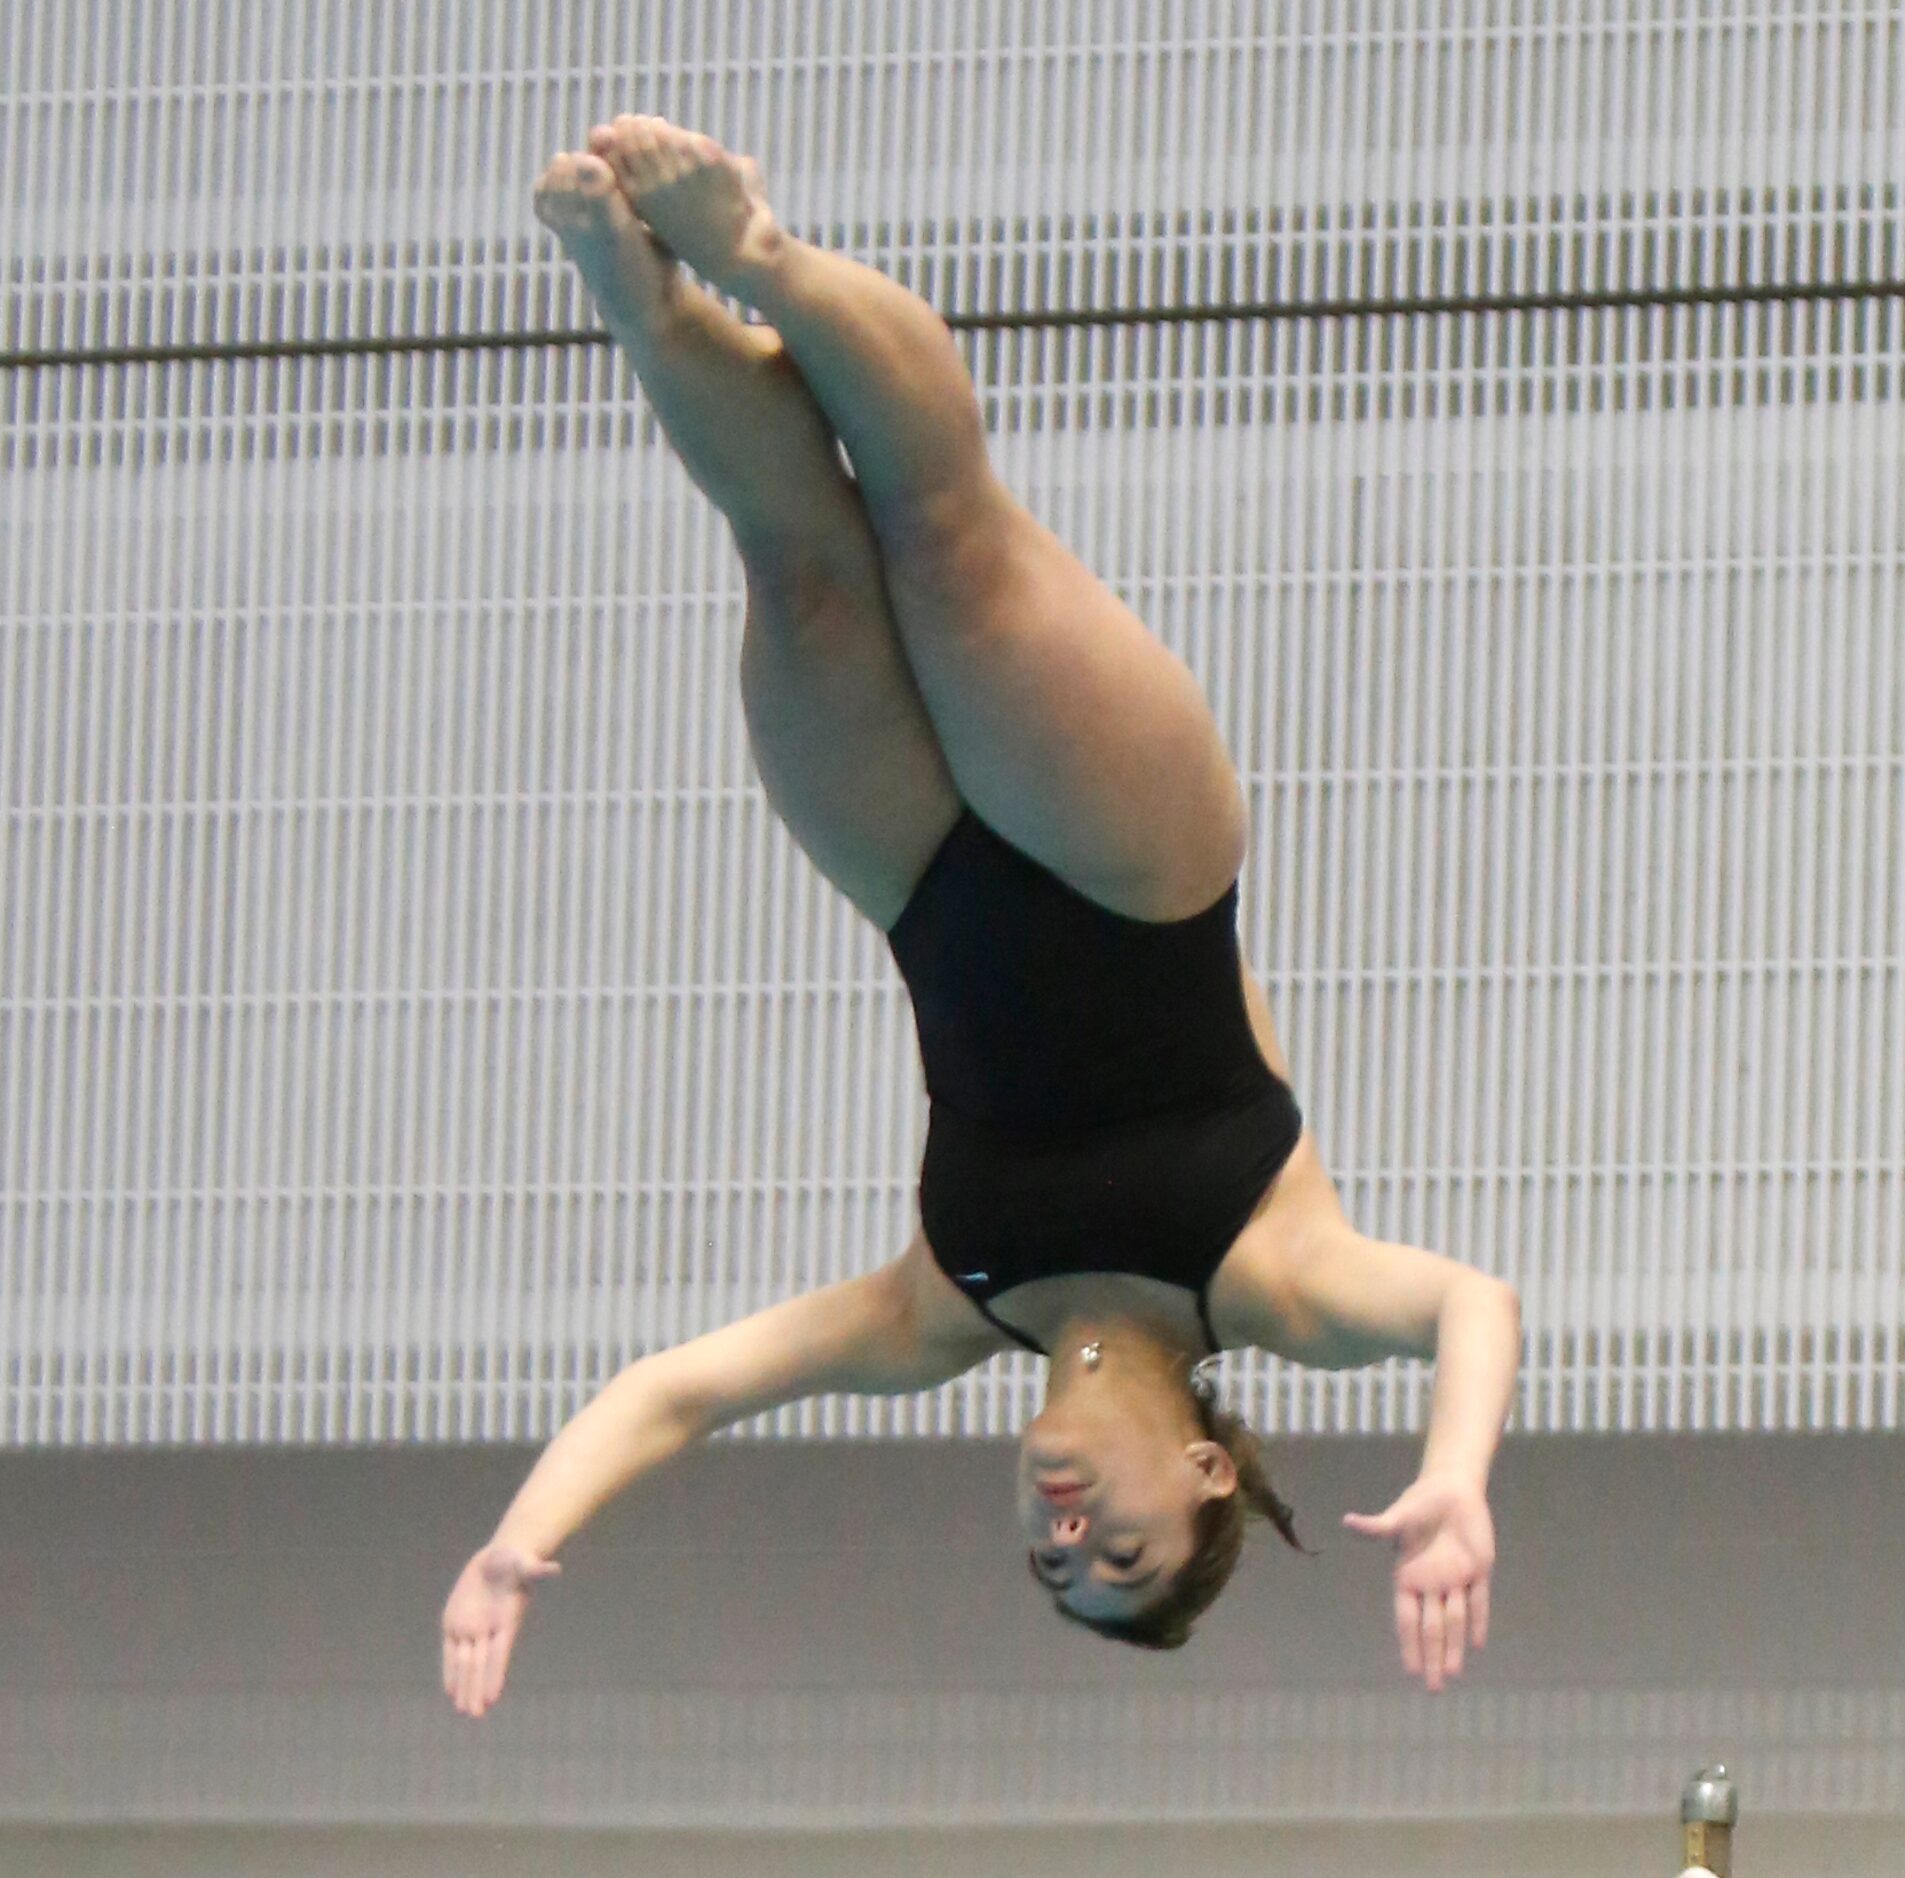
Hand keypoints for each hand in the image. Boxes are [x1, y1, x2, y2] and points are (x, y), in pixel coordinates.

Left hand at [441, 1541, 561, 1717]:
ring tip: (463, 1710)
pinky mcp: (455, 1622)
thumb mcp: (525, 1562)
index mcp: (506, 1620)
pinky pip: (451, 1651)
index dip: (495, 1675)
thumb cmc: (516, 1560)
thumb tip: (555, 1569)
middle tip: (475, 1714)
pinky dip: (451, 1671)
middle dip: (477, 1688)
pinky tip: (451, 1691)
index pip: (499, 1654)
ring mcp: (471, 1628)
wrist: (498, 1558)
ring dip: (464, 1685)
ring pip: (465, 1662)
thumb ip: (537, 1570)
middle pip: (481, 1664)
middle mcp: (489, 1630)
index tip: (492, 1699)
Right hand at [1343, 1473, 1494, 1692]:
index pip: (1408, 1618)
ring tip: (1454, 1673)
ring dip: (1455, 1646)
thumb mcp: (1399, 1517)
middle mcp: (1431, 1584)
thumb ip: (1378, 1526)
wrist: (1451, 1489)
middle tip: (1434, 1688)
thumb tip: (1348, 1521)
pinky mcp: (1478, 1569)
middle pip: (1432, 1628)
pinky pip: (1478, 1600)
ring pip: (1455, 1620)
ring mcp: (1456, 1579)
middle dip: (1433, 1656)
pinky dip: (1478, 1620)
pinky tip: (1478, 1643)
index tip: (1410, 1670)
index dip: (1409, 1644)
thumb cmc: (1420, 1503)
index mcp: (1408, 1576)